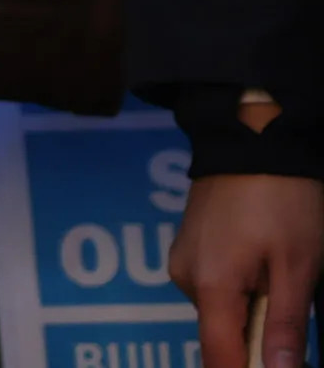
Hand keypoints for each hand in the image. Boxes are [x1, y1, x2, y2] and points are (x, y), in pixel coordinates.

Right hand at [177, 171, 321, 367]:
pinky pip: (215, 283)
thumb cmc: (284, 202)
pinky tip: (264, 256)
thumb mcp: (298, 267)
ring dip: (252, 306)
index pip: (220, 357)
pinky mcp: (189, 243)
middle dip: (258, 335)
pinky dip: (241, 285)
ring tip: (282, 267)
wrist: (253, 136)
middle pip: (221, 333)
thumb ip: (285, 325)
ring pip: (220, 308)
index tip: (276, 365)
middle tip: (295, 297)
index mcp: (210, 286)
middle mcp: (186, 276)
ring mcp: (183, 257)